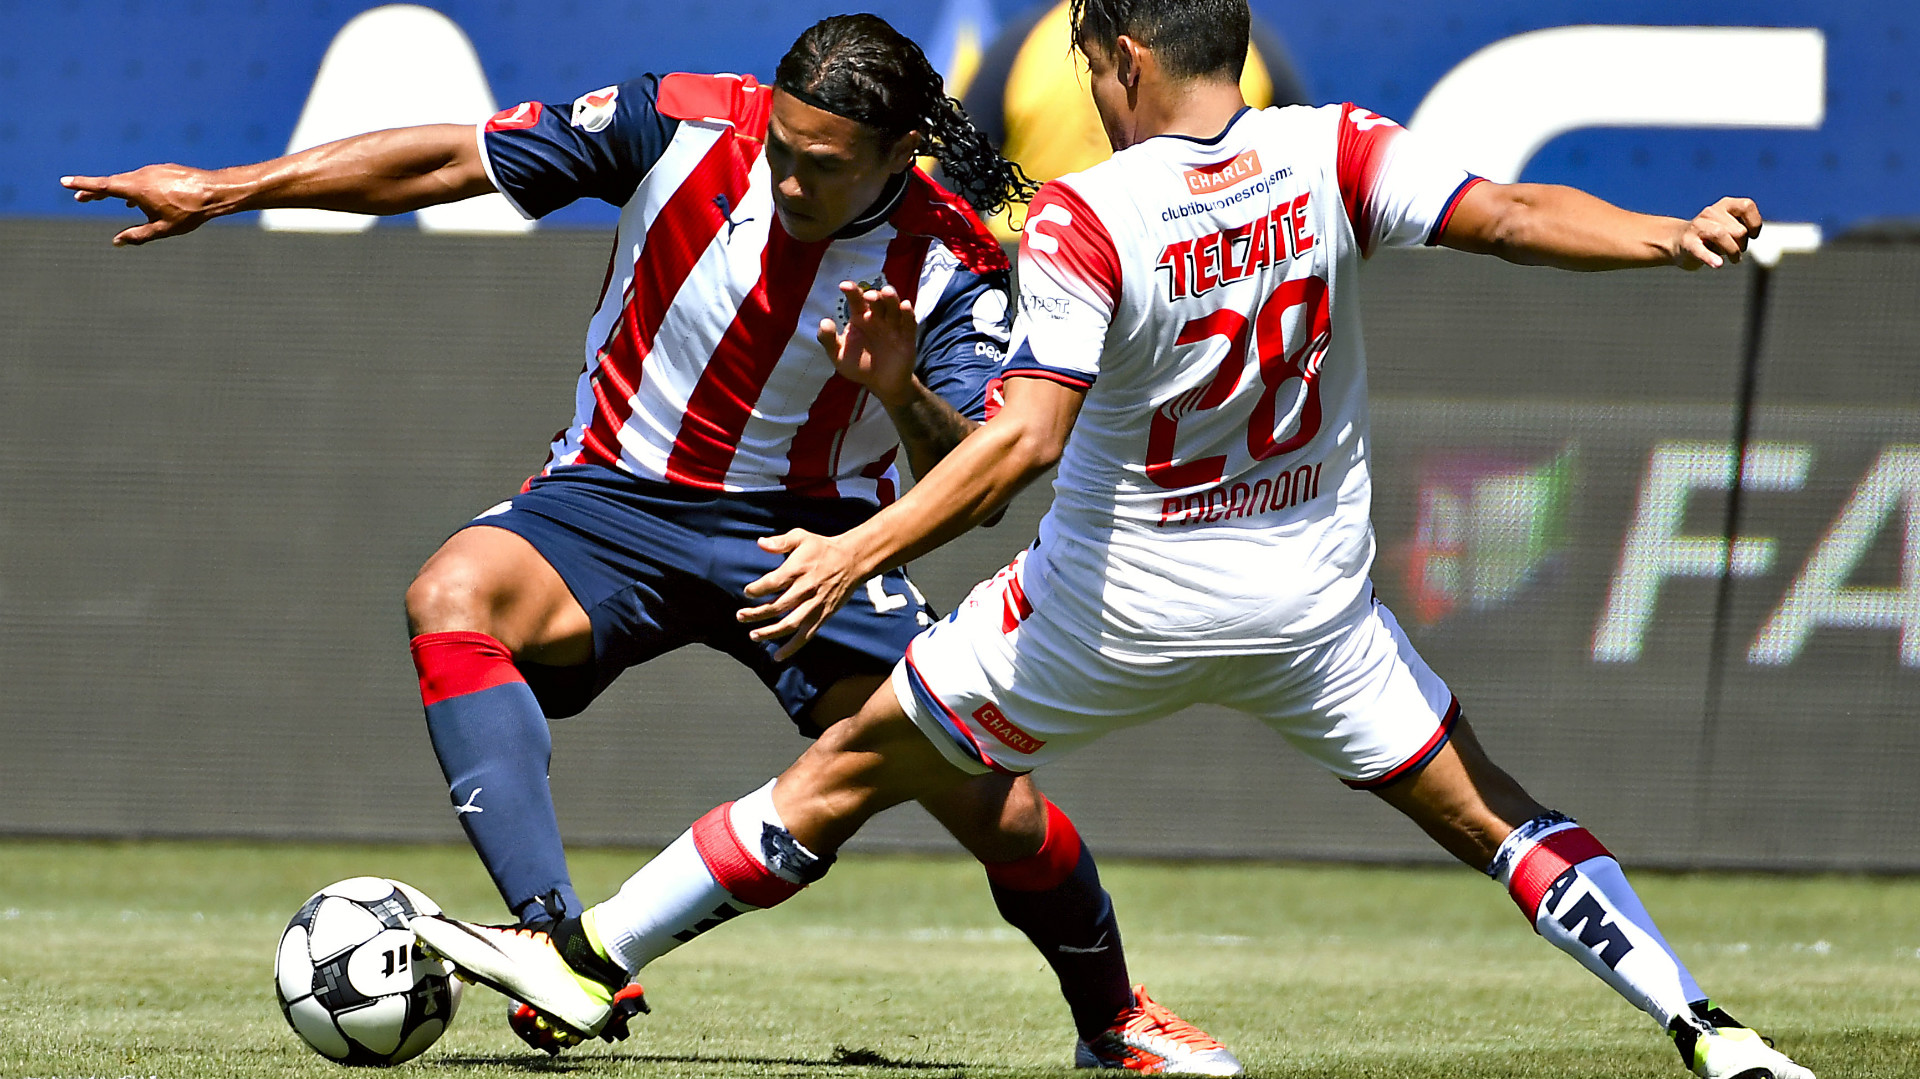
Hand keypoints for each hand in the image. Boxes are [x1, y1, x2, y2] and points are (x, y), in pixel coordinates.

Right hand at [61, 164, 227, 245]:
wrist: (215, 191)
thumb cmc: (190, 212)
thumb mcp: (162, 229)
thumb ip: (137, 235)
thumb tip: (117, 242)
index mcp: (135, 188)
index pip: (102, 186)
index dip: (82, 184)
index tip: (64, 182)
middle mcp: (141, 175)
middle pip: (112, 183)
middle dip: (95, 190)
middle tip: (80, 197)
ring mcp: (153, 171)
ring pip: (128, 180)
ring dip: (116, 190)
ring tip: (103, 198)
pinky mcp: (164, 170)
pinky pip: (143, 179)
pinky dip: (134, 188)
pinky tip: (135, 200)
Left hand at [738, 529, 867, 660]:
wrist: (852, 561)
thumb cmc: (823, 548)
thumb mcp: (801, 537)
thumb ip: (780, 542)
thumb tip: (760, 543)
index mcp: (799, 570)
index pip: (773, 583)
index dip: (757, 589)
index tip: (747, 592)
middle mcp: (806, 589)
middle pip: (777, 606)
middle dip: (756, 613)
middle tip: (740, 616)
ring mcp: (815, 605)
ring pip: (789, 624)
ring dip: (770, 632)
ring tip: (753, 635)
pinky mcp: (822, 616)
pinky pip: (806, 635)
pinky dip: (792, 648)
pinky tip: (778, 656)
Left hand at [817, 281, 917, 406]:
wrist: (882, 384)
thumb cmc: (858, 366)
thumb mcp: (839, 356)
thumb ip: (828, 340)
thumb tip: (824, 322)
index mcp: (860, 318)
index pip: (856, 300)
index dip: (852, 291)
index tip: (844, 286)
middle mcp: (877, 317)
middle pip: (877, 300)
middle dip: (874, 295)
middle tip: (869, 296)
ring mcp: (893, 325)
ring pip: (894, 306)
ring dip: (891, 298)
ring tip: (887, 292)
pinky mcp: (907, 336)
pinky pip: (908, 322)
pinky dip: (908, 313)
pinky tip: (905, 306)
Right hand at [1673, 197, 1761, 269]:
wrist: (1677, 241)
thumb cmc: (1711, 236)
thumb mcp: (1729, 226)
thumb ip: (1742, 227)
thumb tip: (1752, 235)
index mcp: (1725, 205)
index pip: (1746, 206)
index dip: (1754, 223)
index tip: (1752, 236)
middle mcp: (1711, 212)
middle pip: (1738, 230)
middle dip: (1742, 245)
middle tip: (1736, 251)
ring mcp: (1697, 226)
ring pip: (1722, 235)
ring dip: (1732, 252)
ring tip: (1733, 260)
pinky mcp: (1687, 243)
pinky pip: (1701, 250)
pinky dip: (1710, 257)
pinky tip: (1717, 264)